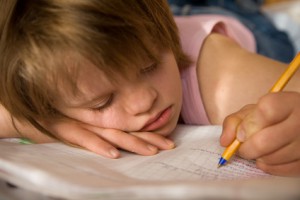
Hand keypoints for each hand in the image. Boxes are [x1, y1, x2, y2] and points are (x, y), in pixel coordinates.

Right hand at [45, 119, 174, 157]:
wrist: (34, 115)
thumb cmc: (62, 119)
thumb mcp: (85, 123)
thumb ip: (102, 130)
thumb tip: (119, 142)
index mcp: (103, 120)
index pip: (131, 128)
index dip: (150, 134)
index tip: (168, 141)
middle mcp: (98, 121)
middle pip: (128, 131)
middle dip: (150, 139)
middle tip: (170, 146)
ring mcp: (84, 125)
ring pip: (112, 135)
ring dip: (132, 143)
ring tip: (151, 151)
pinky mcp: (68, 130)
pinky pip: (86, 140)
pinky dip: (99, 146)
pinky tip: (113, 154)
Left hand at [221, 92, 299, 175]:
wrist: (297, 125)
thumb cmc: (271, 118)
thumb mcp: (252, 112)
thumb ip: (234, 122)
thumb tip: (224, 142)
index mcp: (289, 103)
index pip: (267, 110)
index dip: (248, 124)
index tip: (241, 133)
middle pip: (264, 141)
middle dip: (246, 148)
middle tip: (243, 147)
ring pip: (270, 158)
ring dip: (257, 157)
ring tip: (258, 150)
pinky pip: (279, 170)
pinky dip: (267, 166)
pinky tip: (268, 157)